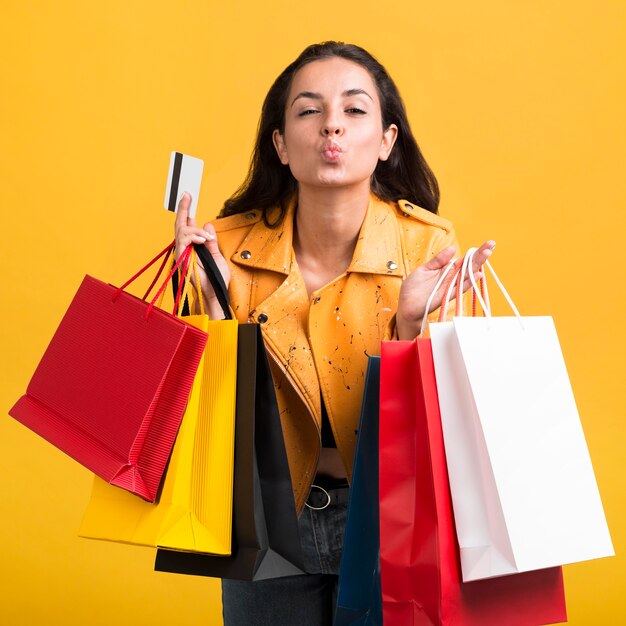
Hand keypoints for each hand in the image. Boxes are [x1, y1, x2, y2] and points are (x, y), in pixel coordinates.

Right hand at [174, 192, 230, 318]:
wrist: (216, 293)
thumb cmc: (216, 278)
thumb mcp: (217, 255)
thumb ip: (211, 242)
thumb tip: (208, 226)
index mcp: (193, 247)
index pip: (187, 225)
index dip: (186, 210)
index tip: (188, 196)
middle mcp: (185, 249)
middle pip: (180, 224)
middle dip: (183, 208)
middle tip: (187, 195)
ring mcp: (182, 254)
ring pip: (181, 231)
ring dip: (194, 230)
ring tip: (207, 238)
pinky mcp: (181, 260)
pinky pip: (183, 242)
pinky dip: (194, 237)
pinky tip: (203, 240)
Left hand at [395, 240, 495, 339]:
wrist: (407, 307)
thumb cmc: (413, 289)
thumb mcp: (424, 270)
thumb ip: (438, 260)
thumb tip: (452, 248)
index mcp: (446, 269)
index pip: (464, 259)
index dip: (475, 251)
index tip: (488, 243)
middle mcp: (451, 277)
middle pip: (469, 264)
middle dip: (480, 254)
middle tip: (492, 244)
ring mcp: (450, 286)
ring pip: (467, 274)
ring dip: (477, 264)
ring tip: (487, 253)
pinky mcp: (447, 296)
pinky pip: (460, 288)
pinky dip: (469, 281)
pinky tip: (478, 273)